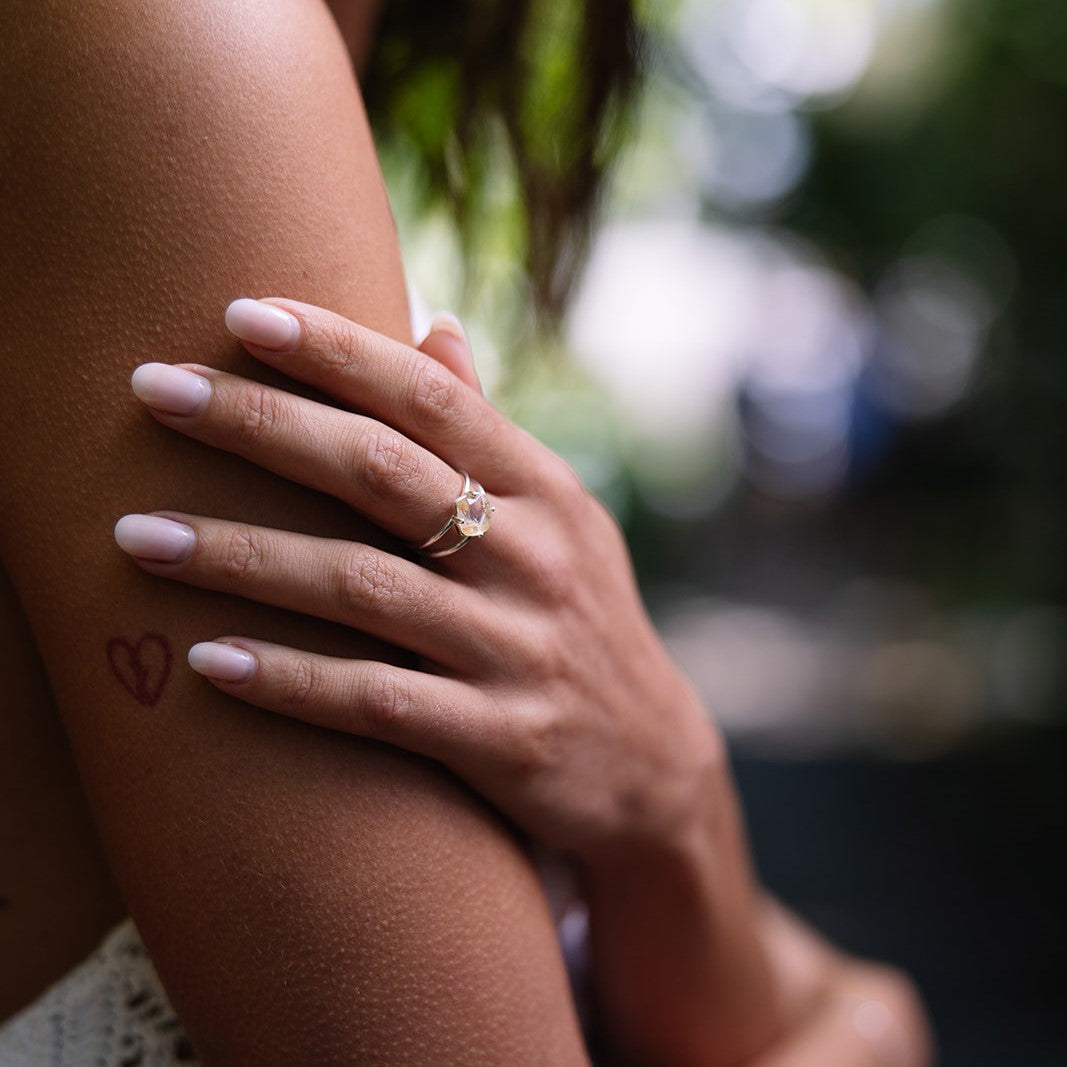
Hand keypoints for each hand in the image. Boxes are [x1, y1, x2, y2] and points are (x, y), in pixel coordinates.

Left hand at [115, 297, 722, 863]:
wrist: (651, 768)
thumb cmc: (581, 621)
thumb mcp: (561, 519)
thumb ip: (489, 430)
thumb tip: (433, 325)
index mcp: (546, 491)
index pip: (433, 398)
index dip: (338, 350)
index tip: (240, 312)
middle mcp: (534, 557)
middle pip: (381, 473)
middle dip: (261, 425)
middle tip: (152, 389)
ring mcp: (517, 650)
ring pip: (360, 587)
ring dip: (242, 556)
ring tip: (136, 534)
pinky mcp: (500, 740)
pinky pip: (375, 703)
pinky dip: (289, 681)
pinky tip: (207, 661)